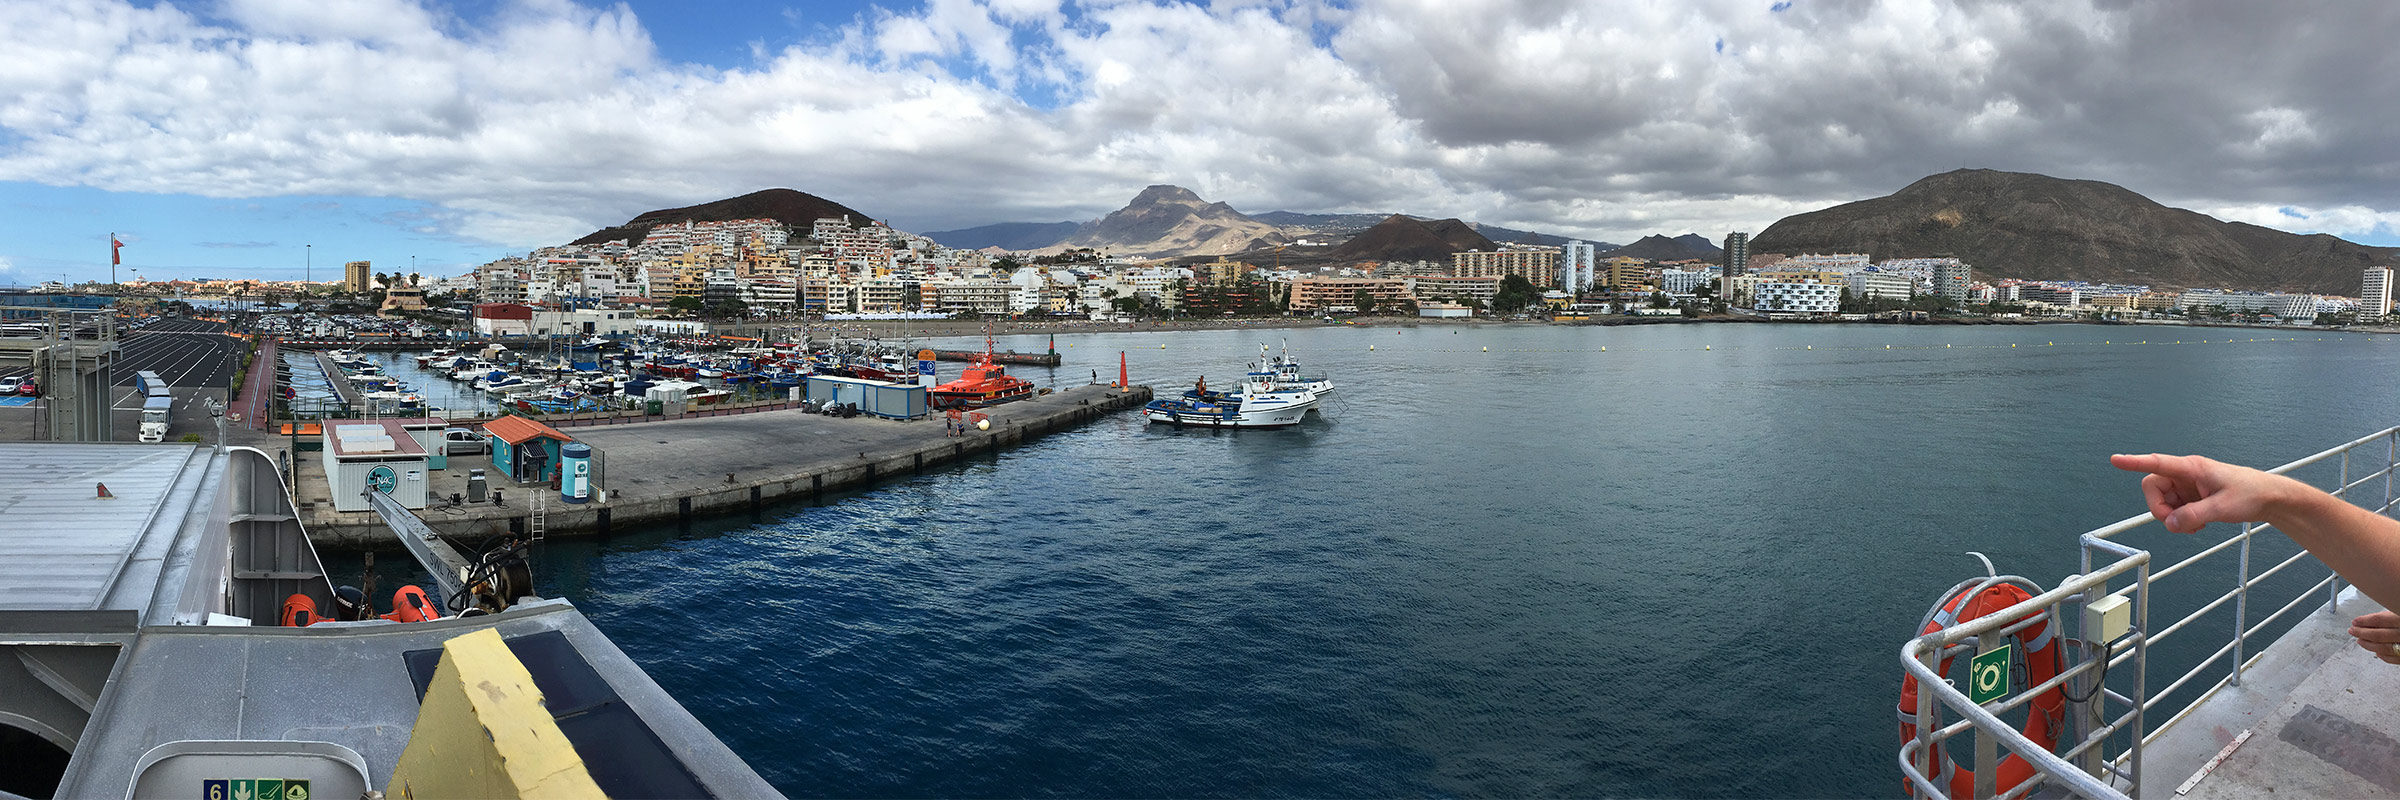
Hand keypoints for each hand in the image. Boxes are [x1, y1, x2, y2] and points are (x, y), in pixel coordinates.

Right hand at [2108, 453, 2299, 533]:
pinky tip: (2198, 523)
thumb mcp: (2223, 507)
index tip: (2116, 460)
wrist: (2268, 498)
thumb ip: (2193, 516)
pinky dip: (2181, 520)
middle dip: (2160, 509)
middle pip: (2153, 489)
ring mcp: (2187, 486)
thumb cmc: (2251, 493)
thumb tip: (2170, 524)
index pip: (2157, 463)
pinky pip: (2174, 510)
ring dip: (2173, 518)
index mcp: (2192, 468)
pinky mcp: (2191, 497)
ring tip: (2196, 525)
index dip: (2135, 462)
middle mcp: (2185, 474)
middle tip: (2177, 522)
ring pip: (2162, 502)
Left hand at [2351, 611, 2399, 664]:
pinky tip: (2377, 651)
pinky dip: (2383, 655)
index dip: (2364, 621)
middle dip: (2361, 633)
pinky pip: (2393, 659)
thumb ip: (2389, 616)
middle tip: (2352, 630)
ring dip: (2368, 645)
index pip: (2379, 620)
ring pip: (2383, 648)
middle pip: (2378, 635)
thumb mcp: (2399, 611)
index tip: (2355, 621)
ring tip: (2360, 640)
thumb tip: (2369, 619)